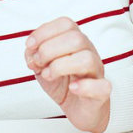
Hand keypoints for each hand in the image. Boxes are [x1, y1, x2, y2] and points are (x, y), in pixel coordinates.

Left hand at [25, 17, 110, 132]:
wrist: (80, 109)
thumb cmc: (63, 83)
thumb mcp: (42, 66)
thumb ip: (34, 55)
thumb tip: (31, 52)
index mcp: (76, 42)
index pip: (66, 24)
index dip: (44, 32)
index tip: (29, 45)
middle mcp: (89, 53)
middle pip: (76, 39)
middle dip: (49, 50)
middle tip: (39, 63)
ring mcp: (97, 72)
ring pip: (87, 59)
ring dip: (60, 66)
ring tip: (48, 75)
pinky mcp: (102, 92)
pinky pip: (103, 86)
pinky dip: (85, 87)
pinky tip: (72, 88)